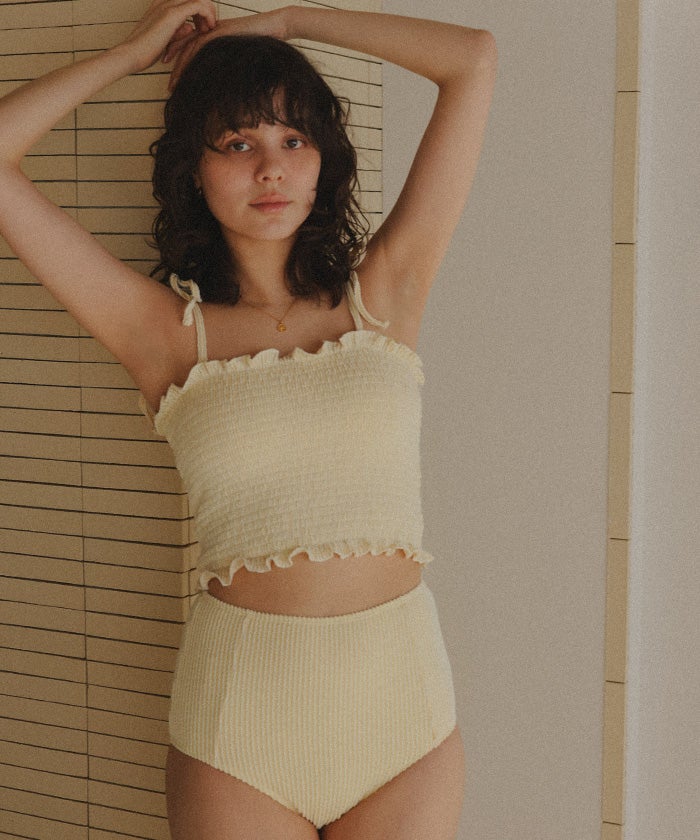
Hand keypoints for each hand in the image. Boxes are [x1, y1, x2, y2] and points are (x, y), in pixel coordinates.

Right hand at [119, 0, 216, 73]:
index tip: (203, 27)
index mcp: (162, 6)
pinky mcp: (172, 14)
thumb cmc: (146, 51)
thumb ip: (179, 32)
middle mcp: (165, 1)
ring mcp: (168, 5)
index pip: (186, 0)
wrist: (132, 54)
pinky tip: (208, 28)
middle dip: (206, 9)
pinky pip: (198, 5)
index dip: (199, 11)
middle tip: (208, 27)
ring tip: (209, 28)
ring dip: (208, 12)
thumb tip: (191, 28)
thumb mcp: (167, 40)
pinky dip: (208, 15)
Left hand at [166, 7, 291, 90]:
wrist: (273, 26)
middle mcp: (210, 30)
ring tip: (172, 86)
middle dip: (175, 67)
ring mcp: (213, 30)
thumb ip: (230, 60)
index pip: (190, 47)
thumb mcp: (241, 52)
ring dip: (179, 68)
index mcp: (213, 34)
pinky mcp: (218, 32)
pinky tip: (183, 73)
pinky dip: (189, 60)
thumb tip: (226, 79)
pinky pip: (199, 46)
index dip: (180, 63)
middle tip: (169, 87)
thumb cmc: (262, 40)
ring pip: (188, 49)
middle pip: (185, 48)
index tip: (173, 81)